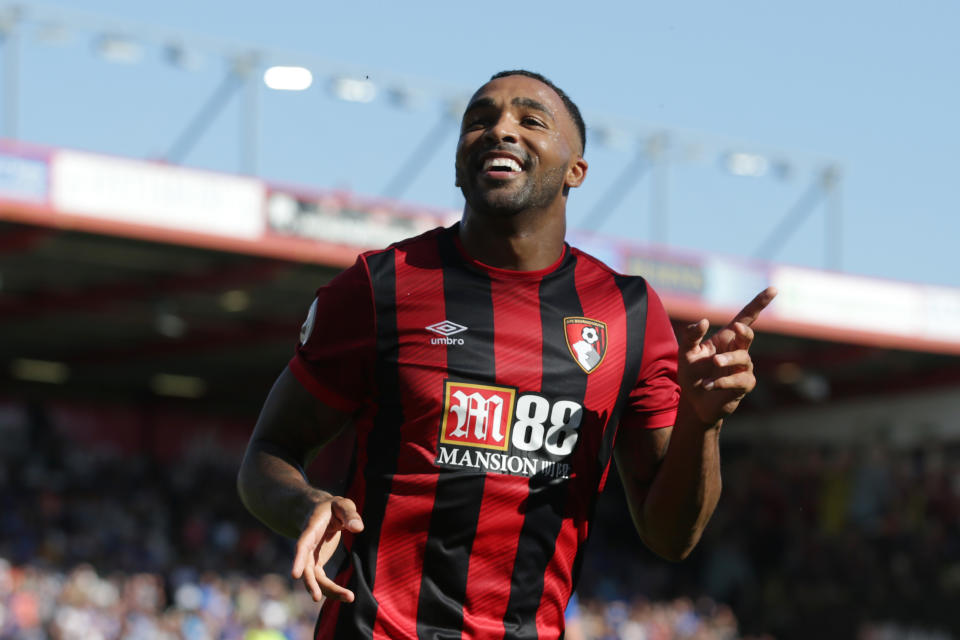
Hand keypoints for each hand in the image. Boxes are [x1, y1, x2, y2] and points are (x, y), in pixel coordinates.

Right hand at [291, 494, 363, 602]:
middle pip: (306, 569)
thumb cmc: (333, 508)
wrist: (322, 511)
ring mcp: (311, 558)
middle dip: (312, 584)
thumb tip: (358, 528)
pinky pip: (322, 581)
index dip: (297, 560)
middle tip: (318, 598)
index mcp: (310, 530)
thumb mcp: (342, 505)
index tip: (294, 575)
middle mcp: (307, 547)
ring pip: (315, 579)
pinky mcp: (317, 564)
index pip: (302, 546)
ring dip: (329, 591)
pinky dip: (331, 589)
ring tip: (349, 597)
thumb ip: (350, 514)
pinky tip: (345, 595)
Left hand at [678, 287, 776, 424]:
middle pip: (748, 335)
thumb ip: (690, 336)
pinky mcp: (743, 385)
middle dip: (744, 331)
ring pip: (743, 359)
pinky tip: (708, 385)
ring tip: (713, 363)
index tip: (773, 289)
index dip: (759, 303)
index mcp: (727, 338)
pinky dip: (722, 382)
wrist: (694, 401)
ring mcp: (743, 368)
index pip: (746, 317)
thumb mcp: (686, 352)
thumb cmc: (693, 373)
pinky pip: (739, 381)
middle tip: (735, 328)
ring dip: (727, 360)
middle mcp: (738, 350)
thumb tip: (703, 321)